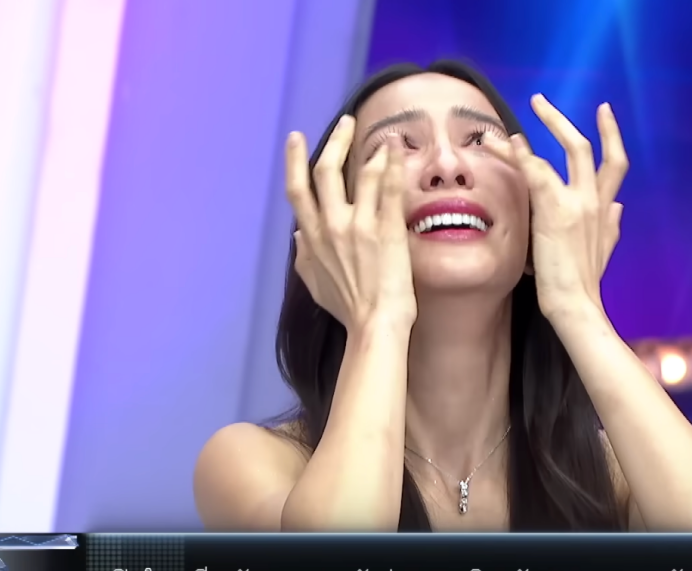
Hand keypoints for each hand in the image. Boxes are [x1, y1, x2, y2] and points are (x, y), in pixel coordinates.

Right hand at [285, 116, 416, 331]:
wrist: (374, 326)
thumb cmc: (348, 311)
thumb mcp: (314, 284)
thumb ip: (303, 258)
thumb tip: (297, 236)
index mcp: (311, 239)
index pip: (297, 191)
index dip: (294, 161)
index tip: (296, 139)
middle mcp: (330, 227)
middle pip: (325, 171)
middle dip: (335, 141)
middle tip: (347, 122)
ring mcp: (358, 226)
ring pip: (360, 173)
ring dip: (369, 149)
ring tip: (382, 136)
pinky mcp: (386, 229)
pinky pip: (388, 188)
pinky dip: (391, 165)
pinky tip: (396, 150)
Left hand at [485, 95, 627, 319]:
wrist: (577, 305)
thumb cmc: (585, 284)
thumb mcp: (605, 250)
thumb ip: (612, 226)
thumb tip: (621, 207)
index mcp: (605, 209)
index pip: (616, 163)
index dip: (611, 135)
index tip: (604, 112)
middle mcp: (594, 200)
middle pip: (586, 148)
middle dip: (561, 121)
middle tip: (539, 101)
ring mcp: (577, 203)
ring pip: (558, 155)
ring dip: (523, 140)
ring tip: (497, 133)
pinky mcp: (556, 209)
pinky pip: (537, 171)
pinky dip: (519, 155)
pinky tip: (502, 145)